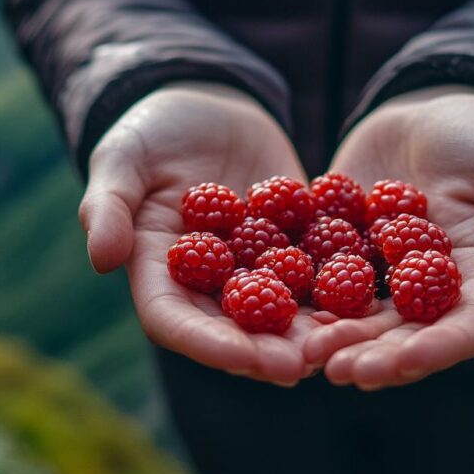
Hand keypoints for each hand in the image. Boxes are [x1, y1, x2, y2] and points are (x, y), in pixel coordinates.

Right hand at [80, 82, 315, 385]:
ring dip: (311, 332)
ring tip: (342, 344)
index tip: (244, 358)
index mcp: (159, 273)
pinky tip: (371, 302)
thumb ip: (110, 205)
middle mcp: (208, 284)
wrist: (206, 107)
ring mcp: (253, 269)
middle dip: (268, 351)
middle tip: (302, 366)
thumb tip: (101, 258)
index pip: (176, 322)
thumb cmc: (151, 132)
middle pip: (234, 330)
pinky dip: (342, 290)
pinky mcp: (293, 248)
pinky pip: (319, 274)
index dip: (210, 344)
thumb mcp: (122, 159)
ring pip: (282, 313)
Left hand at [305, 85, 473, 388]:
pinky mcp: (346, 258)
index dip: (438, 349)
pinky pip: (323, 285)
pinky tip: (277, 310)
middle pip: (407, 338)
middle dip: (376, 357)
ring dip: (336, 341)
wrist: (429, 114)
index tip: (407, 360)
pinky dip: (304, 301)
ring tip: (307, 353)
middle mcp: (431, 292)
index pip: (467, 328)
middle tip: (341, 371)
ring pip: (362, 322)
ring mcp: (386, 279)